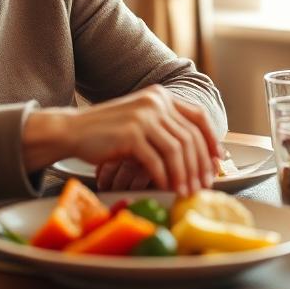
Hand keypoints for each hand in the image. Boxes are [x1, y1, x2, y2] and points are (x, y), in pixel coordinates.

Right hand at [23, 85, 220, 195]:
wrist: (72, 131)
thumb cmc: (107, 132)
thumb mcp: (139, 121)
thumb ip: (164, 128)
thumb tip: (195, 155)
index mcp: (161, 96)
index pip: (198, 116)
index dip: (211, 139)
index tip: (217, 160)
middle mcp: (156, 102)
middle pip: (190, 136)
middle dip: (200, 164)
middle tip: (204, 185)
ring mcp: (144, 116)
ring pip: (177, 150)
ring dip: (185, 175)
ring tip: (187, 192)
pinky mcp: (131, 135)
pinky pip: (157, 161)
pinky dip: (165, 178)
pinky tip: (168, 189)